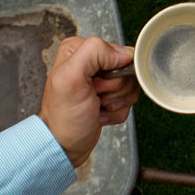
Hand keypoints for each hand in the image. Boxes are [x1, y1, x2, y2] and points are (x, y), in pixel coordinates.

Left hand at [38, 36, 138, 166]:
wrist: (64, 144)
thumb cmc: (63, 117)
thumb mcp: (71, 78)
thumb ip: (94, 52)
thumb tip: (124, 53)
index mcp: (80, 49)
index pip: (119, 52)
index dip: (114, 72)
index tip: (96, 85)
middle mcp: (91, 61)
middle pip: (126, 70)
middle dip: (115, 89)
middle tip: (95, 97)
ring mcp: (101, 79)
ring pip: (130, 85)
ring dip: (117, 102)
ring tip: (97, 106)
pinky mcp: (109, 94)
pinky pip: (128, 100)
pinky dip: (117, 111)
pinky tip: (100, 113)